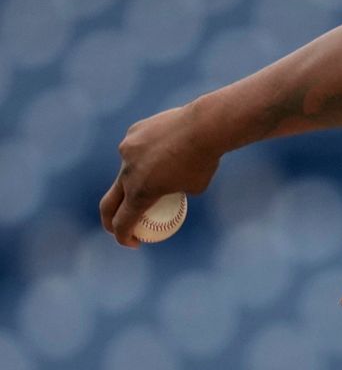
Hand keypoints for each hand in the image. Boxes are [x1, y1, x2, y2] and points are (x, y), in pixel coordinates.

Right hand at [100, 103, 221, 246]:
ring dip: (139, 175)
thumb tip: (171, 193)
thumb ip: (176, 192)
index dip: (124, 237)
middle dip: (110, 219)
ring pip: (127, 169)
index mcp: (141, 193)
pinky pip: (136, 148)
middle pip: (109, 202)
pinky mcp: (132, 133)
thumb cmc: (204, 162)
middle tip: (121, 225)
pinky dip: (147, 152)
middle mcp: (127, 173)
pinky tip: (168, 144)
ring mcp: (127, 151)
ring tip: (167, 166)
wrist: (203, 127)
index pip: (122, 223)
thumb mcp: (195, 187)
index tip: (134, 242)